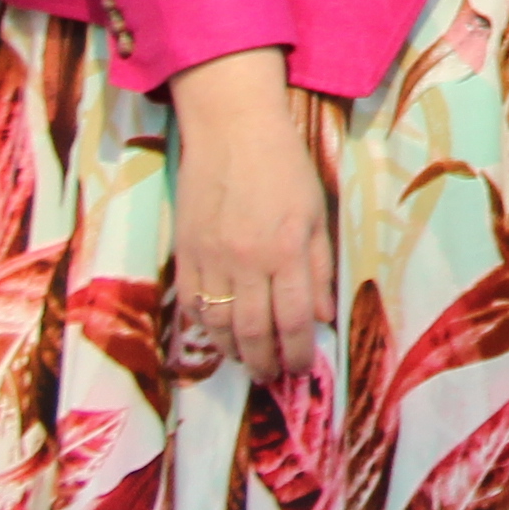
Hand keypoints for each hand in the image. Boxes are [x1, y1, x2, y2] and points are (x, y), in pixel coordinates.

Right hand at [161, 50, 334, 382]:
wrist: (231, 130)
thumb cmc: (284, 166)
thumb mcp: (317, 212)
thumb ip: (320, 267)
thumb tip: (324, 317)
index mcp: (287, 250)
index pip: (295, 319)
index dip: (299, 352)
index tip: (303, 370)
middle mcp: (248, 262)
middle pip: (254, 332)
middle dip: (267, 364)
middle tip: (275, 379)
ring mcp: (211, 260)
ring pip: (219, 327)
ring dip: (235, 353)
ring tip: (250, 364)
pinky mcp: (184, 253)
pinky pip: (192, 305)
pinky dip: (206, 329)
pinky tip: (219, 337)